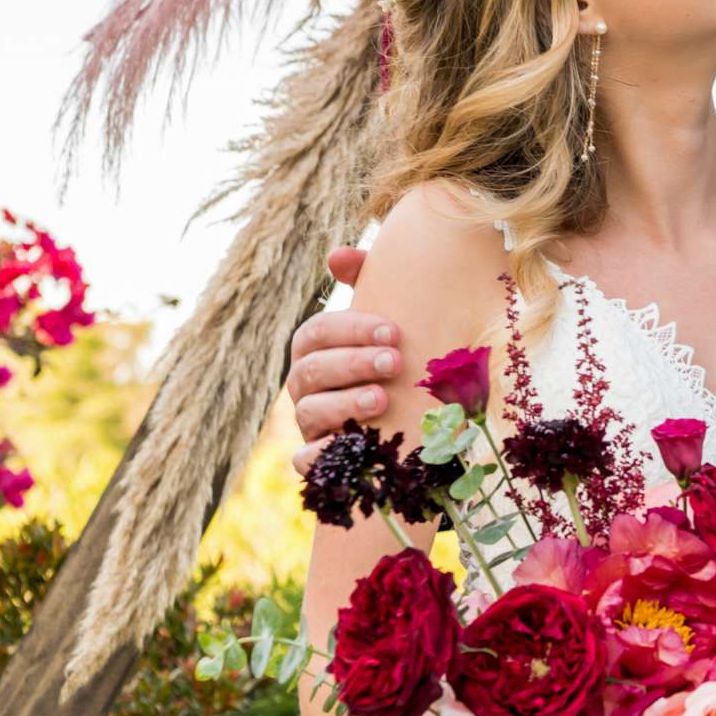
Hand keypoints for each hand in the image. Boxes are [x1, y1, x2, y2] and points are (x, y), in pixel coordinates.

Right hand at [285, 246, 399, 473]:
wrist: (410, 408)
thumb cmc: (392, 351)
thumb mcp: (387, 316)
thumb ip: (367, 279)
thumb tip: (337, 255)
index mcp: (316, 347)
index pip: (318, 331)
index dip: (352, 329)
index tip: (394, 331)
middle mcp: (305, 384)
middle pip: (312, 370)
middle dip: (353, 364)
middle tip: (395, 362)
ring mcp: (309, 421)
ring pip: (309, 412)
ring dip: (344, 405)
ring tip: (382, 400)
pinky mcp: (317, 458)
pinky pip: (305, 461)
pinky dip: (322, 456)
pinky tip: (354, 447)